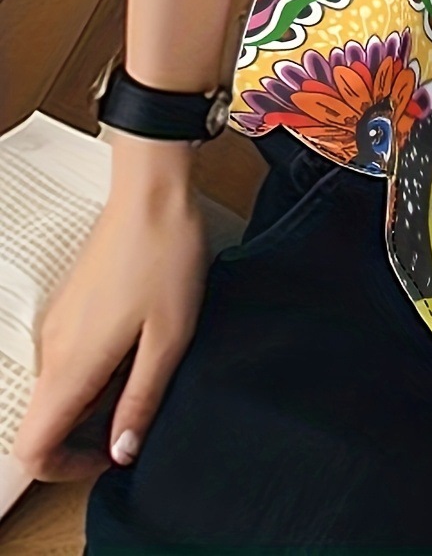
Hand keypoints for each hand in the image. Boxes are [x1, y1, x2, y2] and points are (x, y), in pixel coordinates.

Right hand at [11, 135, 208, 481]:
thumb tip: (120, 453)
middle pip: (47, 420)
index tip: (113, 453)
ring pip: (62, 388)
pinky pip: (73, 356)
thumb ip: (141, 401)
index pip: (32, 447)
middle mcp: (53, 348)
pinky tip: (141, 338)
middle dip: (91, 430)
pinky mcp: (72, 304)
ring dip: (99, 395)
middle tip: (142, 405)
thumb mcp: (168, 339)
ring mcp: (59, 324)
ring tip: (148, 364)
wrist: (153, 193)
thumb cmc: (164, 258)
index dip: (66, 468)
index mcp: (71, 365)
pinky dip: (100, 365)